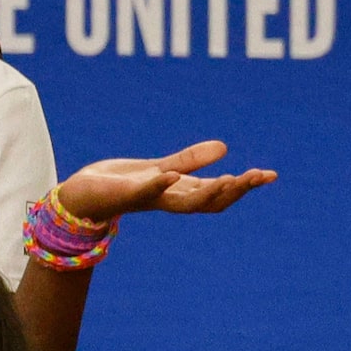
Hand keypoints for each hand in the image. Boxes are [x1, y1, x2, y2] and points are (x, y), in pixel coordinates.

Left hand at [55, 141, 276, 222]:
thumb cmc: (120, 185)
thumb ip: (189, 161)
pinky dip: (159, 185)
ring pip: (184, 203)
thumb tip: (224, 148)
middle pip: (209, 202)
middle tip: (258, 177)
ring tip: (230, 178)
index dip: (244, 186)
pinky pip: (145, 191)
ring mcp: (148, 198)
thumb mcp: (160, 168)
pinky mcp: (125, 194)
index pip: (218, 193)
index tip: (269, 175)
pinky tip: (172, 176)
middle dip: (235, 190)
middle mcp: (168, 200)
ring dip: (207, 192)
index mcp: (179, 193)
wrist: (81, 196)